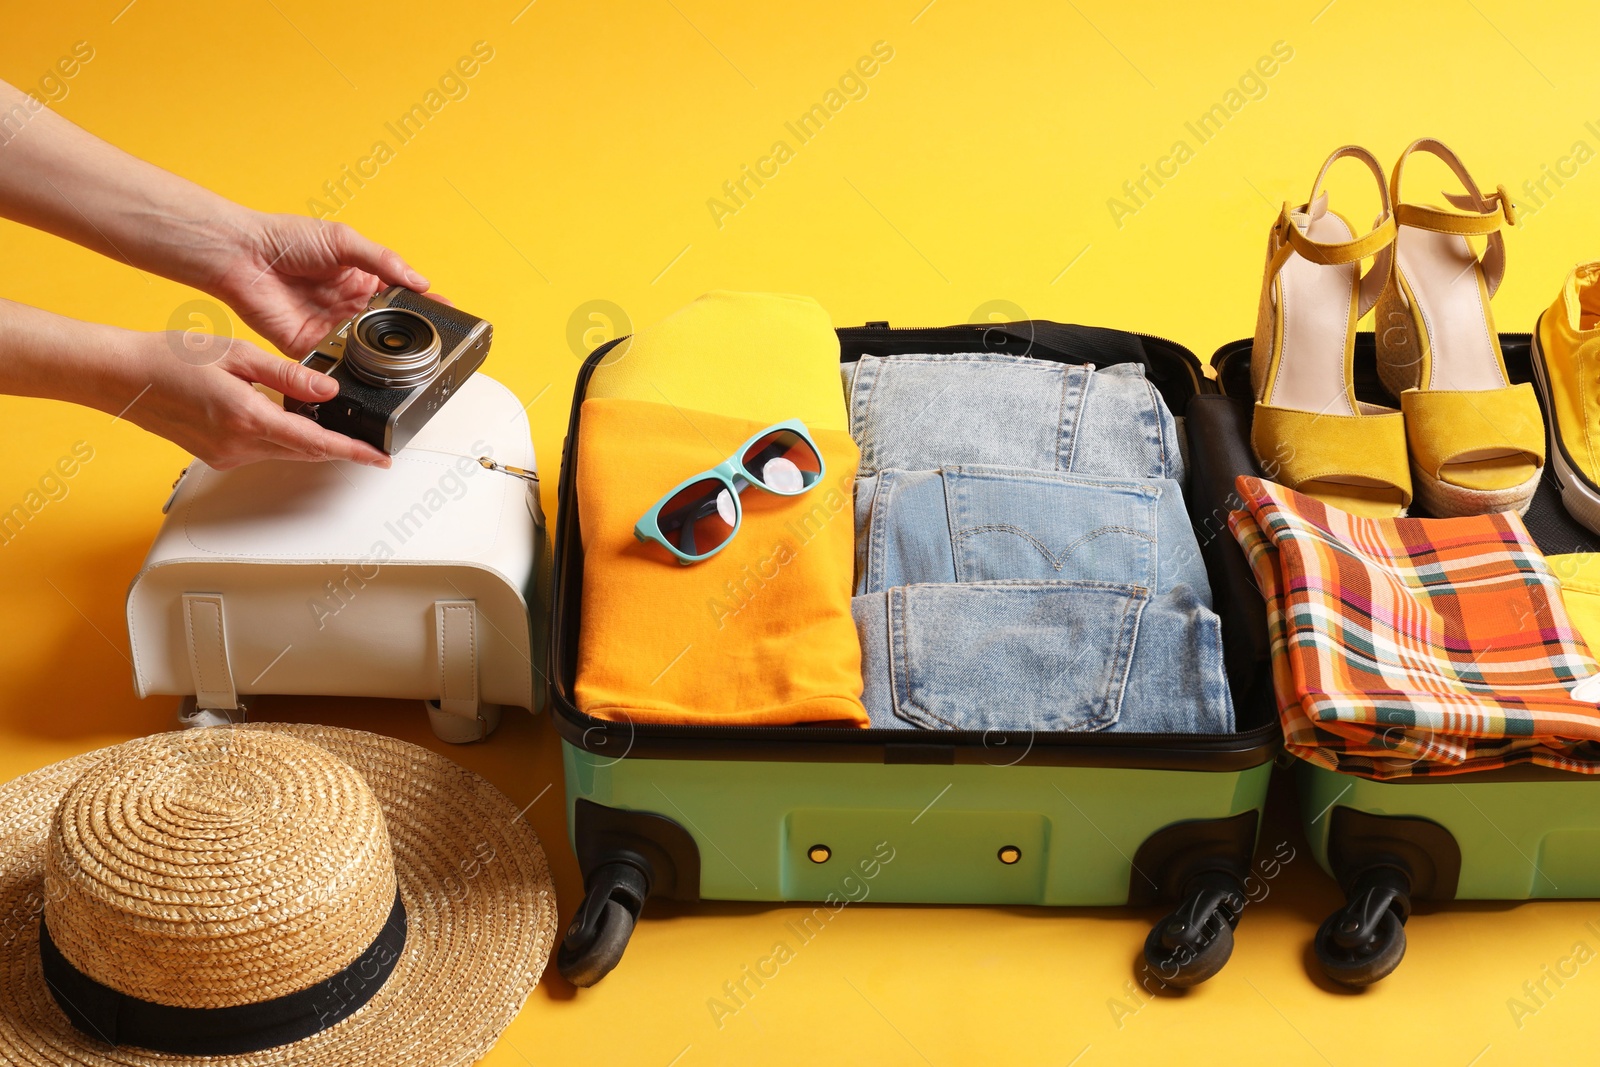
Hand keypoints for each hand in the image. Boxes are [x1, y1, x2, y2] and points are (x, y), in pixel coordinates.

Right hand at [115, 330, 391, 468]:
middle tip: (368, 442)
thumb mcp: (237, 354)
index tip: (379, 459)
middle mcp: (238, 444)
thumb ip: (287, 374)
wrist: (121, 376)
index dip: (353, 452)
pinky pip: (261, 450)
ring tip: (331, 423)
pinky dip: (280, 437)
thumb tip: (328, 388)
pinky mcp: (217, 455)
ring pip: (284, 451)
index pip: (315, 442)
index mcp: (247, 417)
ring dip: (307, 440)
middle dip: (338, 446)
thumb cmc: (168, 359)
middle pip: (304, 451)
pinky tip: (281, 418)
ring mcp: (226, 454)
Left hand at [205, 211, 435, 357]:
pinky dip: (353, 368)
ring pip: (367, 349)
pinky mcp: (311, 348)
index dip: (423, 307)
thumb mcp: (343, 240)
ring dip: (384, 354)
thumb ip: (383, 260)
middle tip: (434, 343)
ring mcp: (331, 329)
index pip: (400, 297)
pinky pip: (337, 363)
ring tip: (408, 360)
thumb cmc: (285, 239)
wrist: (243, 256)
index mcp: (360, 279)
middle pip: (388, 328)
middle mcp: (349, 306)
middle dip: (409, 336)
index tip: (447, 315)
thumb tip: (420, 281)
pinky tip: (370, 368)